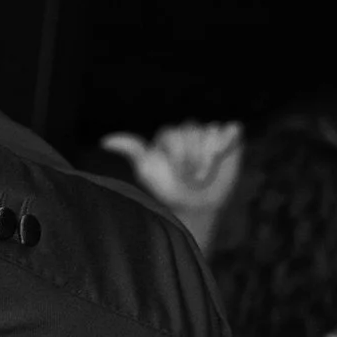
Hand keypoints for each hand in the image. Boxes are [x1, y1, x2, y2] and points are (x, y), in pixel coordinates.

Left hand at [99, 120, 241, 239]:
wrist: (196, 208)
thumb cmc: (168, 191)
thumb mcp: (148, 171)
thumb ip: (133, 151)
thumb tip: (104, 140)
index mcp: (168, 136)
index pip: (173, 134)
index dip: (175, 155)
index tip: (172, 172)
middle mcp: (188, 132)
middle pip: (192, 130)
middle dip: (191, 157)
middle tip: (189, 176)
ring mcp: (209, 134)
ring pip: (211, 130)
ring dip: (208, 156)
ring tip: (203, 173)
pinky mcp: (229, 138)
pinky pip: (231, 128)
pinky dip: (226, 143)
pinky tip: (220, 158)